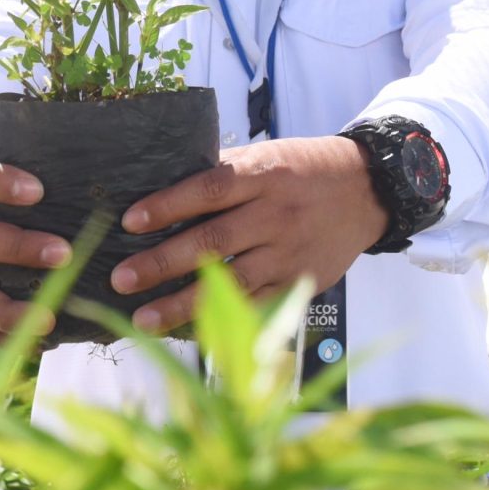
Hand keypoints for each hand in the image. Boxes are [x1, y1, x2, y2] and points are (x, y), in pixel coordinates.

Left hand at [107, 136, 388, 332]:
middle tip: (121, 279)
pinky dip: (223, 322)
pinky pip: (256, 307)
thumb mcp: (266, 156)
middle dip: (162, 263)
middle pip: (213, 241)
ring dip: (183, 304)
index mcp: (263, 175)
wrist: (367, 191)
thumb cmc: (302, 170)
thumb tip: (160, 189)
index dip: (167, 206)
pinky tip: (187, 333)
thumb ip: (222, 173)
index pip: (207, 190)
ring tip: (143, 318)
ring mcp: (289, 253)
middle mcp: (276, 215)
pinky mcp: (300, 281)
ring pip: (231, 283)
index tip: (130, 222)